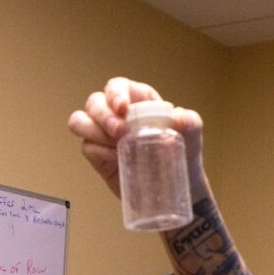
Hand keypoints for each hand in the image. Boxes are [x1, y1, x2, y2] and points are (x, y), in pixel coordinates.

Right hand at [68, 77, 204, 197]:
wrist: (179, 187)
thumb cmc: (185, 154)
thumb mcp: (193, 135)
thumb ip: (191, 123)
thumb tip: (181, 117)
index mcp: (139, 101)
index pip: (118, 87)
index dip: (115, 93)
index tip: (122, 108)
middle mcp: (118, 114)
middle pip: (95, 102)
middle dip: (102, 114)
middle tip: (119, 131)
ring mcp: (105, 135)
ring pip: (80, 121)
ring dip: (91, 129)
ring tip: (114, 143)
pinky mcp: (99, 155)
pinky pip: (87, 147)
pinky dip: (97, 151)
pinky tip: (115, 160)